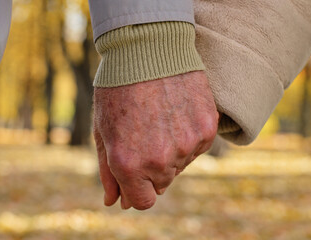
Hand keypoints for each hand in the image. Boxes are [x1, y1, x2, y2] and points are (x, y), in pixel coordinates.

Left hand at [93, 71, 217, 209]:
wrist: (148, 48)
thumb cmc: (118, 89)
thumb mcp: (103, 131)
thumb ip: (108, 172)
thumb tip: (114, 202)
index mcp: (129, 164)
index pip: (143, 201)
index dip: (137, 190)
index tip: (136, 174)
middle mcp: (160, 160)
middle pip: (162, 183)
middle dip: (151, 167)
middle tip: (145, 135)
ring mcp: (187, 145)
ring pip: (181, 165)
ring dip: (171, 151)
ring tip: (160, 119)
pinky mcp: (206, 129)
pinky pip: (198, 147)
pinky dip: (189, 136)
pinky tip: (177, 113)